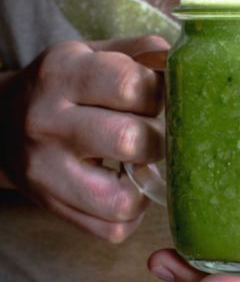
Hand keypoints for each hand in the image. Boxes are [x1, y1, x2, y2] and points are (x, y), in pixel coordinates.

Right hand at [0, 36, 167, 241]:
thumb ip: (139, 52)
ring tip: (141, 162)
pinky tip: (128, 186)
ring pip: (122, 199)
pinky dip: (133, 212)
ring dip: (147, 182)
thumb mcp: (91, 54)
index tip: (161, 97)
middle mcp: (47, 123)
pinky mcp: (53, 207)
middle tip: (154, 132)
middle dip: (159, 138)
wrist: (3, 124)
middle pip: (129, 140)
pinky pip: (112, 229)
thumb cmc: (64, 88)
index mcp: (62, 74)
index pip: (131, 85)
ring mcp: (46, 173)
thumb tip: (179, 62)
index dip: (161, 93)